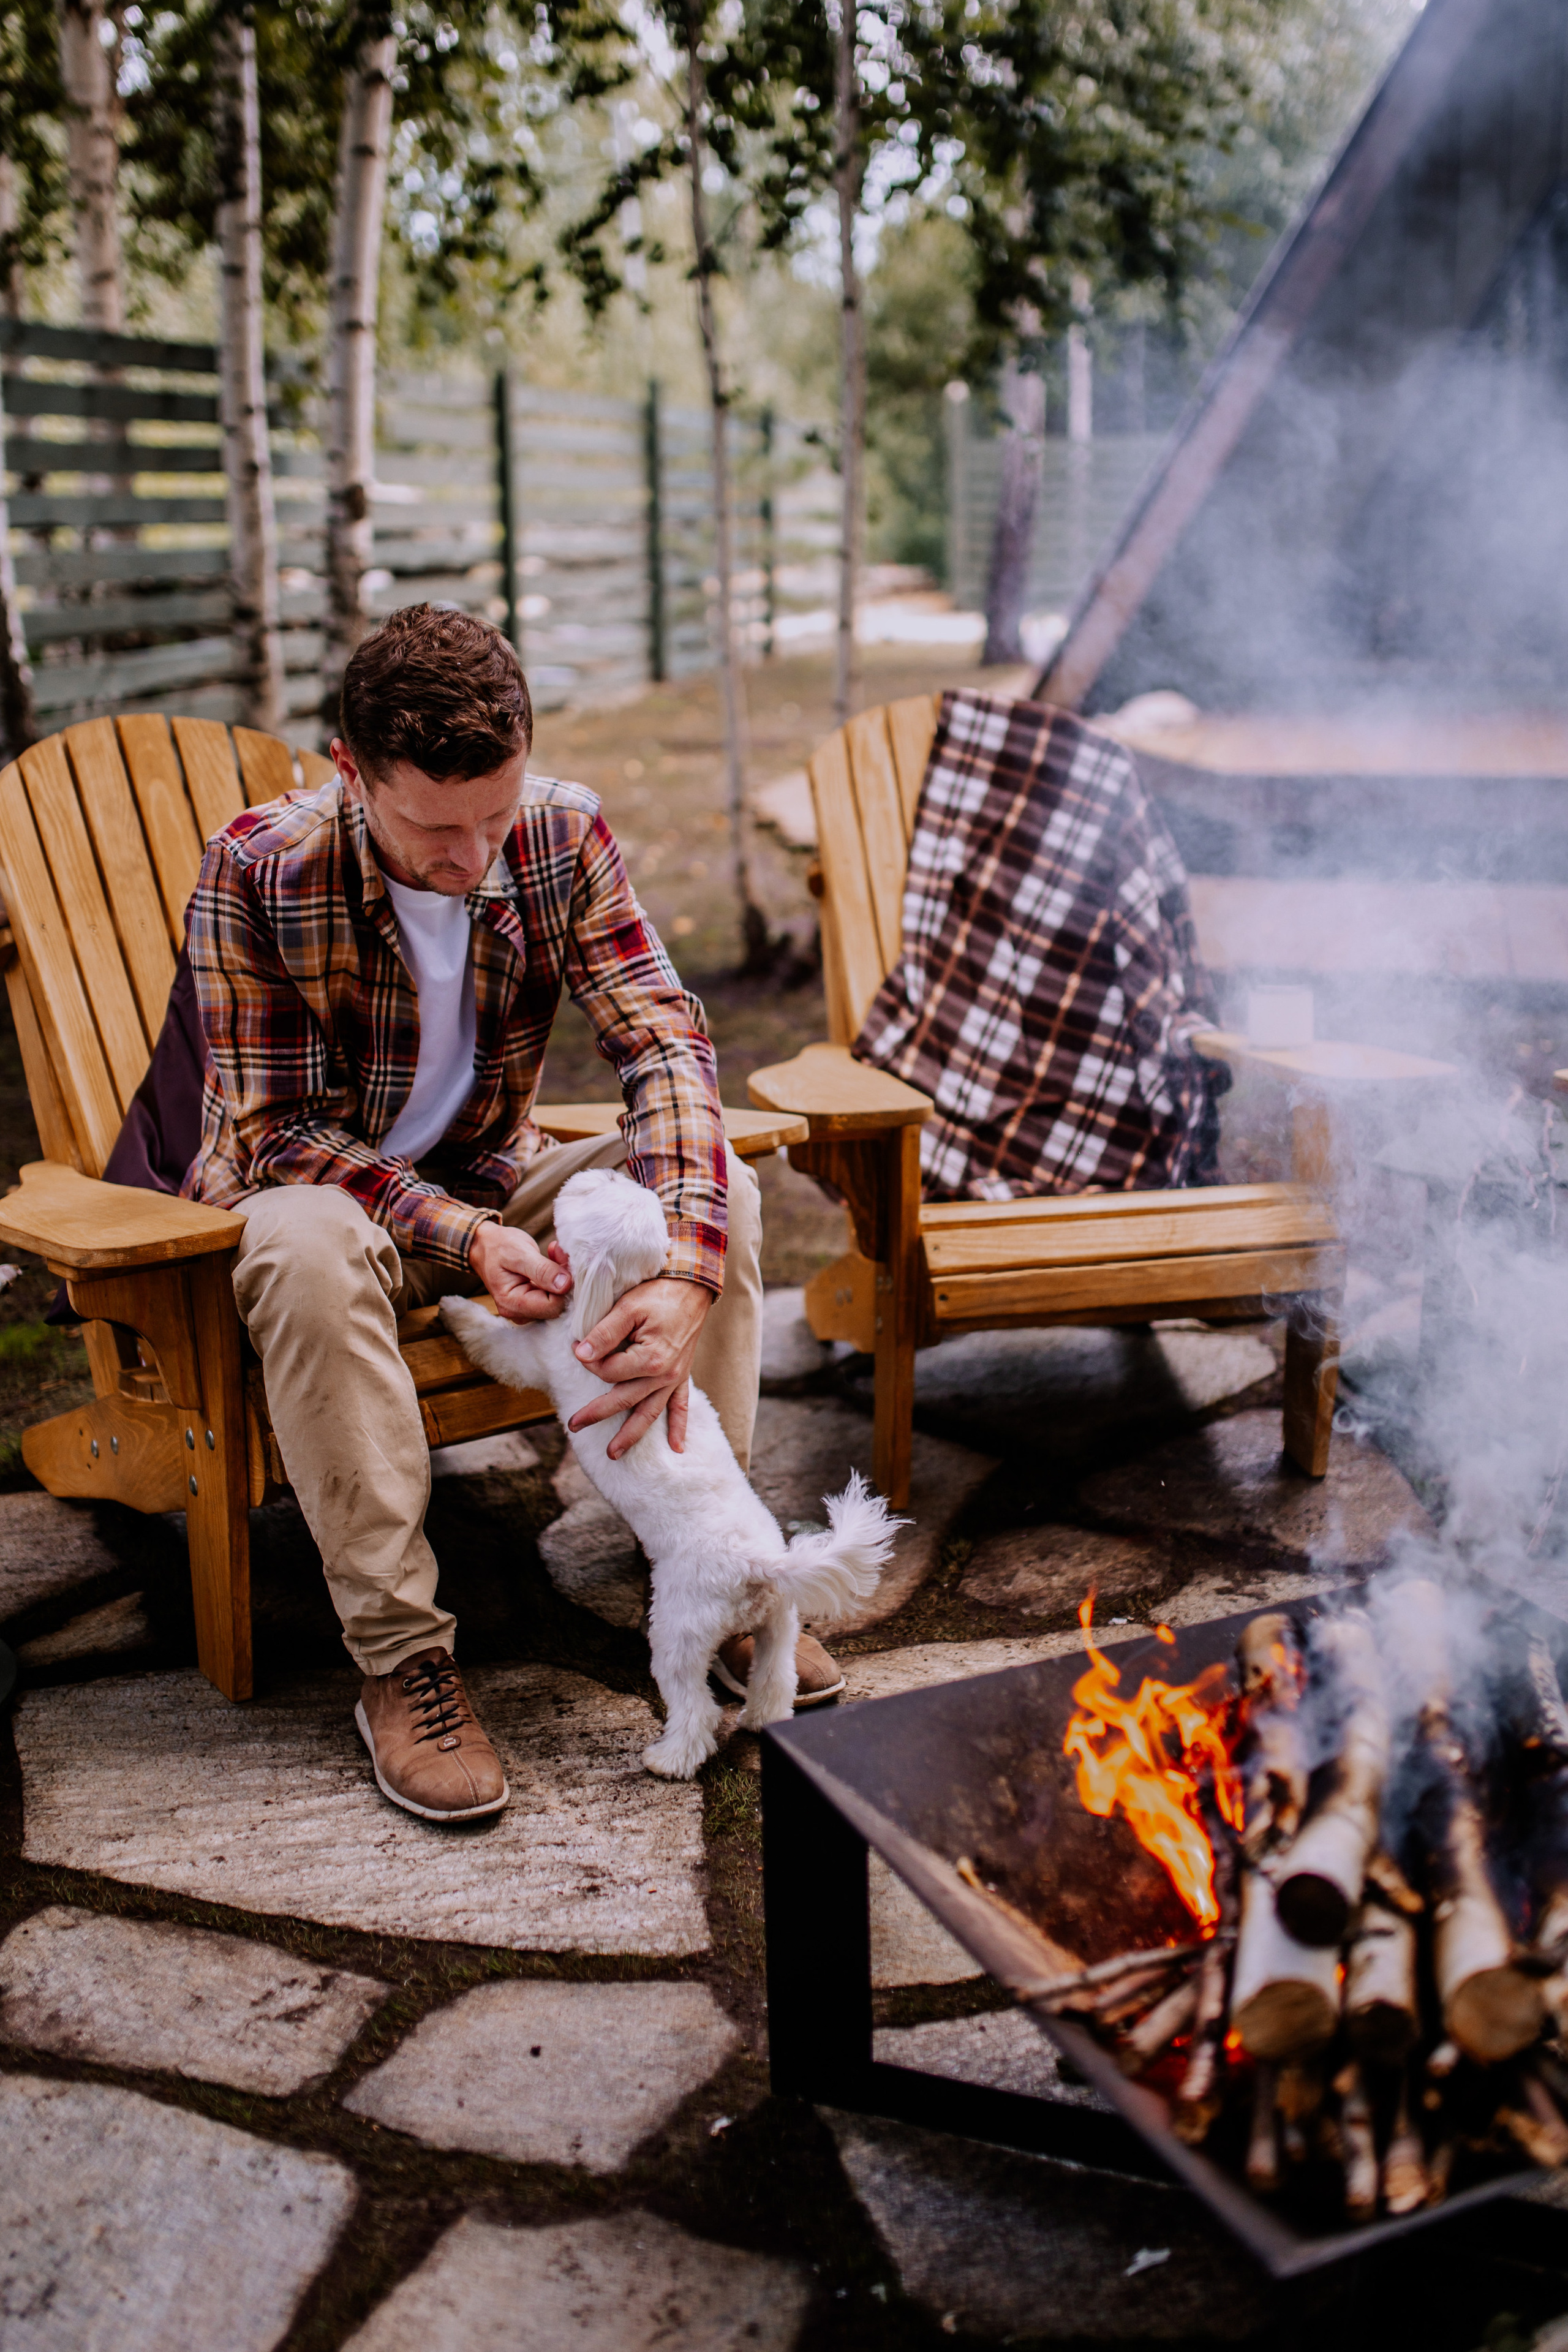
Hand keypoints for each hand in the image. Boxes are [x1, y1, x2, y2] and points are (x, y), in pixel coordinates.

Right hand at [469, 1221, 572, 1322]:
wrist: (486, 1246)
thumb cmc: (498, 1247)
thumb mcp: (519, 1253)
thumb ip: (542, 1270)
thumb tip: (565, 1285)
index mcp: (512, 1304)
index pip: (553, 1306)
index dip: (564, 1285)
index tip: (560, 1258)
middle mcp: (519, 1313)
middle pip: (557, 1305)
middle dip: (564, 1279)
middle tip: (558, 1253)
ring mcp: (527, 1311)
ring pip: (559, 1300)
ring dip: (562, 1276)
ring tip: (553, 1254)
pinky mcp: (534, 1304)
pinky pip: (555, 1296)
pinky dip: (558, 1278)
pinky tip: (552, 1261)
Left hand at [567, 1275, 712, 1459]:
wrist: (692, 1287)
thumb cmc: (658, 1293)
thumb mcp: (627, 1307)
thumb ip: (603, 1333)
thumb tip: (580, 1355)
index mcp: (649, 1359)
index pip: (608, 1373)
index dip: (589, 1362)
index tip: (578, 1347)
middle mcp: (664, 1375)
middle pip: (623, 1400)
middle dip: (597, 1414)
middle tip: (573, 1426)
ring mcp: (674, 1378)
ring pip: (650, 1413)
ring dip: (632, 1435)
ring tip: (613, 1454)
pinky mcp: (682, 1376)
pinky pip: (681, 1407)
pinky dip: (678, 1427)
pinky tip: (676, 1447)